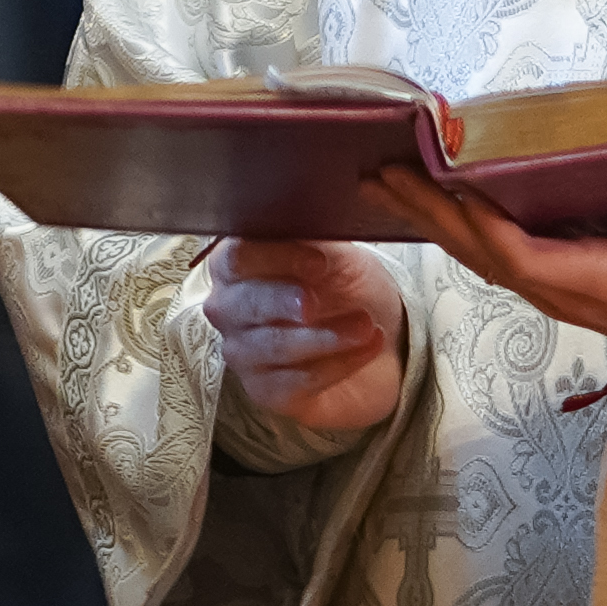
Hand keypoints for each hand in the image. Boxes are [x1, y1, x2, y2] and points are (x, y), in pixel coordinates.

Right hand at [202, 238, 404, 431]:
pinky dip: (339, 363)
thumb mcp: (337, 252)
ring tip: (365, 324)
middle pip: (239, 303)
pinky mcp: (268, 391)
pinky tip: (368, 346)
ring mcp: (244, 353)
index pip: (235, 257)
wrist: (377, 336)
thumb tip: (308, 214)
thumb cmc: (346, 287)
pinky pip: (297, 380)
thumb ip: (315, 236)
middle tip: (317, 301)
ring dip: (324, 335)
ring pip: (272, 345)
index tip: (318, 261)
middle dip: (282, 300)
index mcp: (237, 265)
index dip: (274, 257)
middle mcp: (229, 309)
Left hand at [364, 170, 606, 379]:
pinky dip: (458, 231)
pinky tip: (431, 205)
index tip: (447, 187)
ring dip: (432, 223)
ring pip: (481, 261)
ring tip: (386, 181)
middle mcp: (567, 293)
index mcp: (605, 282)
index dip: (484, 227)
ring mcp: (556, 294)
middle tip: (381, 172)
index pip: (527, 259)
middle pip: (483, 257)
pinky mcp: (556, 288)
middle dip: (431, 215)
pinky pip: (495, 261)